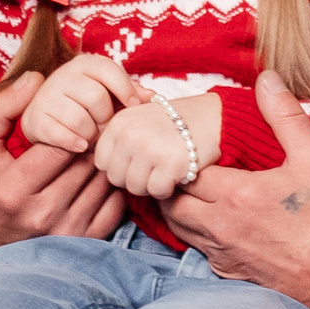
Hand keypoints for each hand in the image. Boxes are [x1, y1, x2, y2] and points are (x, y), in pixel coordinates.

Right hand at [0, 70, 130, 259]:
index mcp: (13, 189)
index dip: (71, 127)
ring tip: (94, 150)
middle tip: (91, 129)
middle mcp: (41, 214)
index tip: (69, 124)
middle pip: (85, 163)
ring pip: (103, 182)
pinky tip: (98, 176)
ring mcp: (65, 232)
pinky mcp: (83, 242)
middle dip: (91, 141)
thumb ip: (3, 108)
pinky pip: (115, 206)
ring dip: (103, 161)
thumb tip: (36, 78)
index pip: (60, 146)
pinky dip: (112, 186)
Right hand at [19, 54, 138, 156]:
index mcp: (84, 64)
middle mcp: (63, 75)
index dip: (125, 90)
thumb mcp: (109, 93)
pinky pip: (61, 135)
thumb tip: (151, 96)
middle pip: (97, 99)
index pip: (109, 70)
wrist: (47, 117)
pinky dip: (75, 143)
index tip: (133, 107)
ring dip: (91, 135)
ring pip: (80, 120)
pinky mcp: (35, 118)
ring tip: (92, 137)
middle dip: (106, 119)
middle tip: (106, 128)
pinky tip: (80, 145)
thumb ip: (130, 92)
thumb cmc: (87, 105)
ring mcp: (46, 96)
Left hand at [93, 87, 225, 202]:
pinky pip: (157, 191)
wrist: (212, 117)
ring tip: (165, 168)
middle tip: (154, 166)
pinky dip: (167, 188)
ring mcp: (149, 148)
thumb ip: (117, 136)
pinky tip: (176, 173)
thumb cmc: (173, 122)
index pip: (101, 162)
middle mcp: (130, 134)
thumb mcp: (139, 117)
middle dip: (134, 178)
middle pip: (116, 178)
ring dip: (151, 184)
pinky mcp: (170, 163)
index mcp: (119, 122)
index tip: (137, 161)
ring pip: (135, 188)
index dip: (119, 166)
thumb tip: (97, 162)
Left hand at [163, 72, 309, 306]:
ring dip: (176, 204)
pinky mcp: (225, 271)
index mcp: (236, 193)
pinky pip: (192, 247)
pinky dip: (191, 231)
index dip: (183, 154)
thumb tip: (267, 79)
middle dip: (172, 179)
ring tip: (189, 187)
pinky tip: (207, 218)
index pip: (185, 167)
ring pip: (175, 224)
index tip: (192, 144)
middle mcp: (219, 225)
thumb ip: (286, 117)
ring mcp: (219, 251)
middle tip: (182, 164)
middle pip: (170, 197)